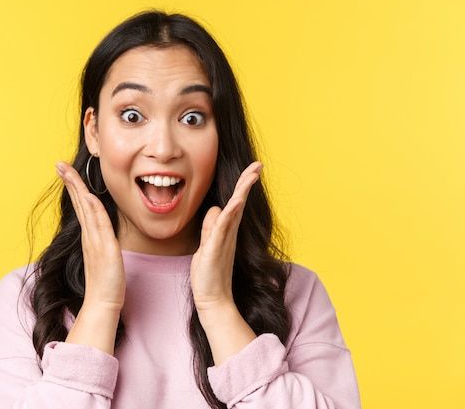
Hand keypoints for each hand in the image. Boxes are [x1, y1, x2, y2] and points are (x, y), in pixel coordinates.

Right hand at [55, 161, 125, 311]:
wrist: (103, 303)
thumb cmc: (105, 283)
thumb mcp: (103, 257)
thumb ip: (100, 243)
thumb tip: (102, 233)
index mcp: (89, 236)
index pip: (81, 206)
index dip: (74, 188)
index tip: (66, 172)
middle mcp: (89, 235)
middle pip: (79, 202)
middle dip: (70, 182)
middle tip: (59, 164)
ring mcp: (95, 241)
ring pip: (86, 208)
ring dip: (77, 188)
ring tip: (67, 171)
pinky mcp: (105, 248)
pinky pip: (99, 224)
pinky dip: (93, 208)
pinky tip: (88, 196)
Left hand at [190, 161, 262, 311]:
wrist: (212, 298)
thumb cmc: (209, 274)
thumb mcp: (206, 244)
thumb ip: (210, 227)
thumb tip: (215, 209)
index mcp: (226, 230)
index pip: (235, 202)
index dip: (243, 185)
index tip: (253, 168)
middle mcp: (228, 232)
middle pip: (239, 202)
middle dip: (247, 182)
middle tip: (258, 165)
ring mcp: (224, 240)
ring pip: (234, 211)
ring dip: (242, 192)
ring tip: (251, 175)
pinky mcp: (216, 249)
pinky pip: (223, 227)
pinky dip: (229, 213)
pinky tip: (236, 202)